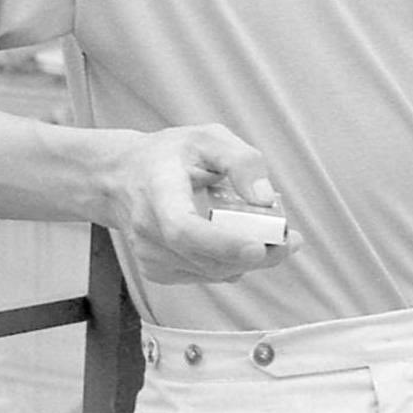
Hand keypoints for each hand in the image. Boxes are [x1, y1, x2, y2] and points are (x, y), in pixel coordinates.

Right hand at [101, 123, 301, 284]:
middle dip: (254, 254)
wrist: (123, 177)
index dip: (221, 244)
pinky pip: (206, 274)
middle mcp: (148, 230)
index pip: (183, 229)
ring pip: (210, 272)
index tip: (257, 246)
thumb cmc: (167, 155)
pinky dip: (231, 262)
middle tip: (289, 240)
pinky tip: (241, 241)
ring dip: (248, 259)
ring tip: (273, 235)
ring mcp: (150, 256)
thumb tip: (264, 198)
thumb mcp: (206, 138)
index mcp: (157, 191)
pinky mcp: (159, 271)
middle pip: (204, 258)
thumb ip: (239, 160)